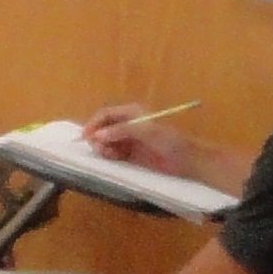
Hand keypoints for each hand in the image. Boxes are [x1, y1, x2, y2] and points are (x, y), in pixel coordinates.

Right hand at [80, 102, 202, 177]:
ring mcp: (128, 138)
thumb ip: (121, 131)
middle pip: (103, 127)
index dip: (94, 123)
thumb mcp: (146, 132)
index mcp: (132, 112)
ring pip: (105, 140)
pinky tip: (115, 158)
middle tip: (100, 150)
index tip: (85, 136)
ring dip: (103, 147)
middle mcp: (127, 123)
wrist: (187, 161)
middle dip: (97, 137)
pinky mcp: (130, 153)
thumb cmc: (169, 141)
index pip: (105, 114)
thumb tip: (98, 135)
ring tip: (109, 155)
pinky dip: (109, 154)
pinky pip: (112, 151)